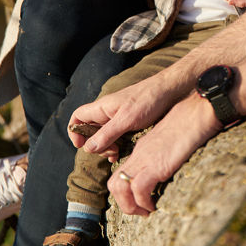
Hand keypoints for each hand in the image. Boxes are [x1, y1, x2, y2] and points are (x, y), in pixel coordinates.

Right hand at [68, 72, 187, 158]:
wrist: (171, 90)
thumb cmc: (148, 100)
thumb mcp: (126, 120)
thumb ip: (107, 134)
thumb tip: (87, 149)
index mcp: (102, 107)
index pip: (77, 117)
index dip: (75, 132)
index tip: (82, 146)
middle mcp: (107, 112)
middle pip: (90, 131)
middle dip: (95, 145)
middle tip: (109, 153)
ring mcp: (118, 117)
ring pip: (103, 135)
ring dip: (106, 147)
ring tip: (116, 155)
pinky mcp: (129, 121)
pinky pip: (116, 135)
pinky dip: (116, 145)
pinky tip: (122, 153)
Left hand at [106, 95, 221, 215]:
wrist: (197, 112)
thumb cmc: (191, 123)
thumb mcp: (171, 141)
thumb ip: (165, 153)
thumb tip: (170, 164)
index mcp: (142, 150)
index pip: (121, 173)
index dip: (126, 192)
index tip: (140, 201)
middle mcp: (139, 155)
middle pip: (113, 183)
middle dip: (123, 204)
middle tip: (141, 211)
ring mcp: (146, 160)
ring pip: (119, 188)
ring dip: (130, 207)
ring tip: (146, 212)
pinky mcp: (156, 165)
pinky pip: (139, 189)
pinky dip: (144, 202)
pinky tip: (156, 205)